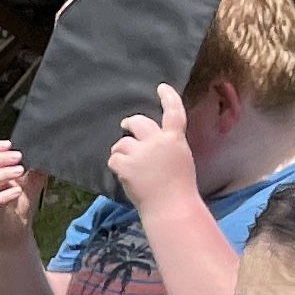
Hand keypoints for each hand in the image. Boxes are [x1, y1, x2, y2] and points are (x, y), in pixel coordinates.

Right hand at [0, 140, 46, 238]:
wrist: (13, 236)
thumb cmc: (18, 207)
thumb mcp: (31, 184)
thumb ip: (36, 170)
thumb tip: (48, 154)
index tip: (10, 144)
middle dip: (0, 159)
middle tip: (18, 156)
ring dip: (1, 174)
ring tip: (19, 171)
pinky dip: (3, 196)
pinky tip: (17, 191)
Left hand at [108, 82, 199, 210]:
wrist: (171, 206)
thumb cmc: (179, 189)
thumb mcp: (180, 160)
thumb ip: (167, 148)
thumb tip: (151, 144)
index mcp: (175, 140)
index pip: (174, 112)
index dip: (168, 98)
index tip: (161, 88)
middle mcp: (158, 141)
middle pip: (139, 122)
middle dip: (130, 123)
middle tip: (125, 126)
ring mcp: (141, 152)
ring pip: (122, 143)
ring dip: (121, 151)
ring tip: (127, 165)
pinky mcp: (126, 165)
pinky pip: (114, 159)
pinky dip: (116, 166)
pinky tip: (124, 175)